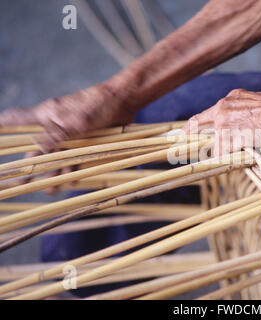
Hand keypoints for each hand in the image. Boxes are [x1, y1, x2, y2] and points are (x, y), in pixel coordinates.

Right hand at [0, 82, 135, 194]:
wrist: (124, 102)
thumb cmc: (96, 105)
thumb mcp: (75, 121)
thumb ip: (55, 136)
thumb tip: (37, 150)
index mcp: (47, 115)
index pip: (18, 119)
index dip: (3, 124)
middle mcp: (57, 125)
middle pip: (39, 147)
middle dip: (31, 165)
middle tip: (22, 182)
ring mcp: (72, 134)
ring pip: (58, 156)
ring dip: (54, 173)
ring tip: (50, 190)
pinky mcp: (88, 140)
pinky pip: (77, 158)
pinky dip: (74, 169)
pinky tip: (72, 180)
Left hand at [183, 89, 260, 153]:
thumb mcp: (260, 104)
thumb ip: (249, 113)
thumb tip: (253, 123)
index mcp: (232, 98)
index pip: (209, 111)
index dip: (195, 122)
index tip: (184, 129)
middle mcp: (223, 108)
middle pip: (201, 123)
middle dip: (190, 132)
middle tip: (180, 138)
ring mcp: (223, 124)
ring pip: (218, 143)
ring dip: (226, 149)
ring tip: (242, 149)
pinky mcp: (226, 138)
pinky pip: (222, 154)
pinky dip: (229, 158)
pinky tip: (238, 158)